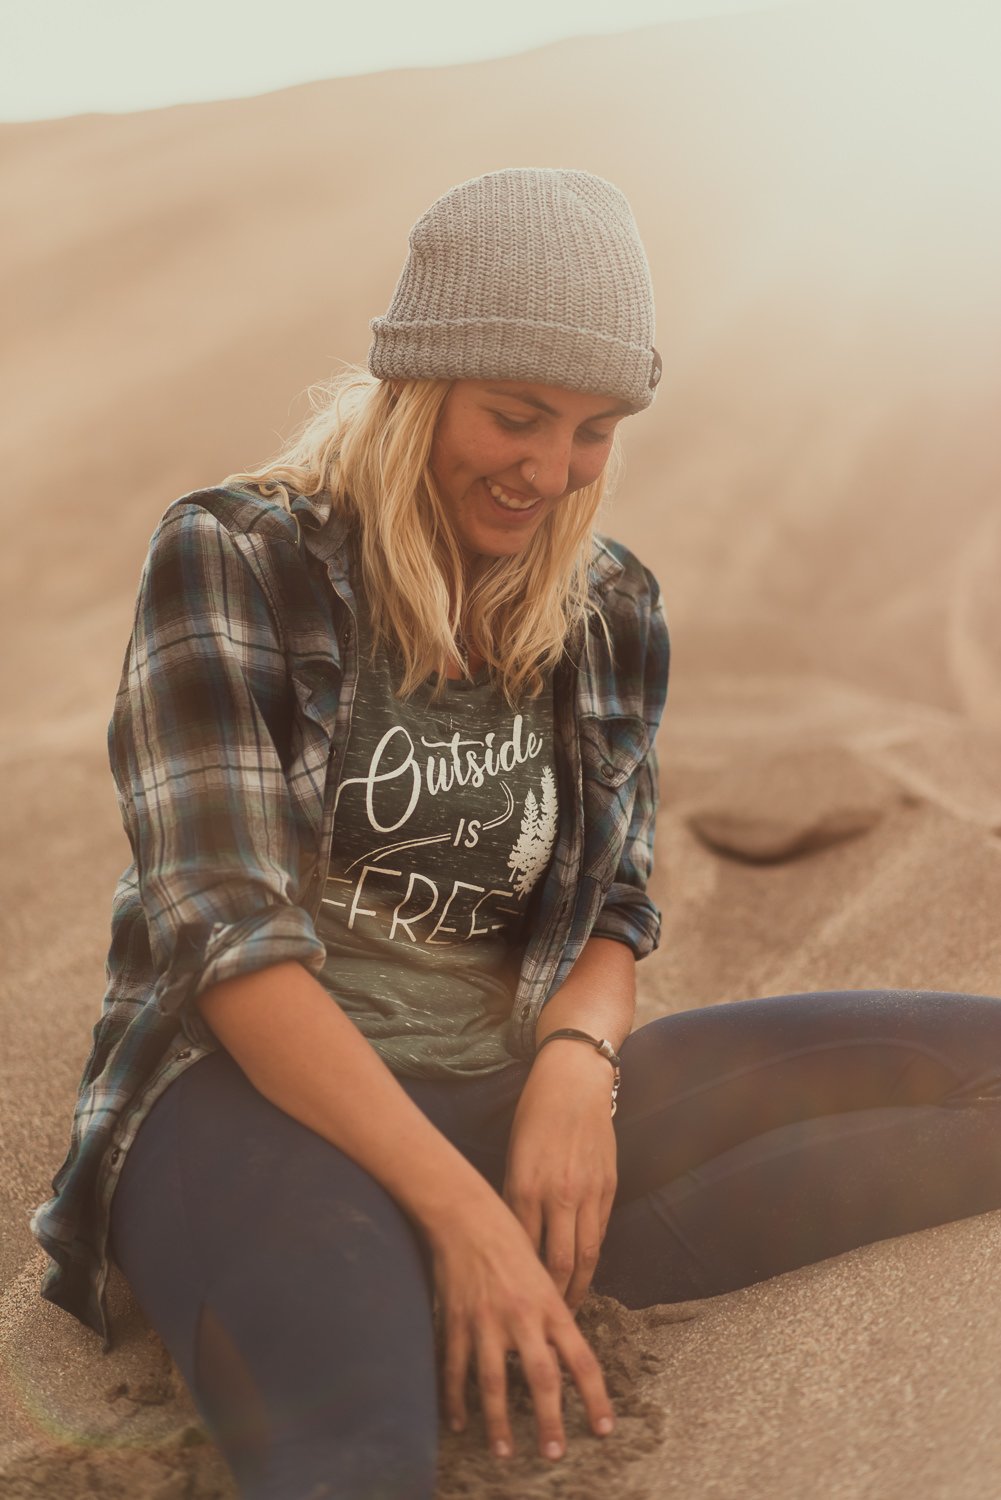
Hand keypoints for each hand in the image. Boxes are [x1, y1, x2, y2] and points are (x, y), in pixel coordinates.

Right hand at [430, 1187, 614, 1460]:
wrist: (466, 1214)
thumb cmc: (508, 1239)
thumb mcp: (542, 1273)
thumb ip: (551, 1313)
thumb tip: (561, 1351)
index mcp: (550, 1305)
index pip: (581, 1359)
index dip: (595, 1397)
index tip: (604, 1429)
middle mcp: (523, 1317)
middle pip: (542, 1379)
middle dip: (549, 1422)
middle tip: (554, 1453)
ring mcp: (487, 1321)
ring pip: (495, 1383)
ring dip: (499, 1423)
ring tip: (504, 1452)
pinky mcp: (457, 1321)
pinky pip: (456, 1369)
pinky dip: (456, 1399)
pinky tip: (459, 1423)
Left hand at [503, 1040, 617, 1310]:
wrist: (575, 1082)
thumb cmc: (534, 1116)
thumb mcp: (513, 1157)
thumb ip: (515, 1199)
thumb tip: (512, 1241)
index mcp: (526, 1187)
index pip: (523, 1252)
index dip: (522, 1283)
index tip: (515, 1305)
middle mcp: (559, 1195)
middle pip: (559, 1264)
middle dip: (553, 1298)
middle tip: (546, 1323)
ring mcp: (589, 1193)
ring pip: (586, 1256)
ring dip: (578, 1287)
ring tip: (569, 1309)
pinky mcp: (610, 1187)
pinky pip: (601, 1233)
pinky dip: (593, 1258)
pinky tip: (585, 1273)